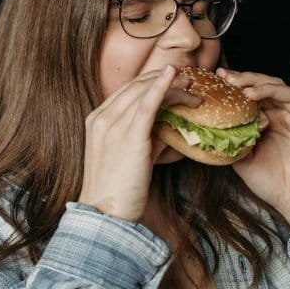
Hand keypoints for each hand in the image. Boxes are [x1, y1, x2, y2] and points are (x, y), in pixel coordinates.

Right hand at [79, 65, 201, 221]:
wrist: (105, 212)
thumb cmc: (117, 191)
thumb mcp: (129, 157)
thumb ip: (146, 139)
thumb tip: (171, 131)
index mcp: (96, 121)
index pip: (125, 91)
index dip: (150, 81)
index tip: (172, 80)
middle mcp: (101, 118)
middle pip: (135, 86)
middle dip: (163, 78)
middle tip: (189, 79)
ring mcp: (112, 125)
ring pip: (144, 92)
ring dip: (172, 85)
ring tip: (193, 87)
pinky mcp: (128, 136)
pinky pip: (146, 104)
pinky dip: (161, 87)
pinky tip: (173, 76)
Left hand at [219, 63, 289, 242]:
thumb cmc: (274, 184)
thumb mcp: (244, 161)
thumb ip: (231, 143)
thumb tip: (206, 130)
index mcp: (269, 121)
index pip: (252, 96)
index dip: (236, 86)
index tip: (218, 78)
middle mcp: (286, 116)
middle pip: (267, 89)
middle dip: (247, 81)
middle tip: (228, 78)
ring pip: (285, 93)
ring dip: (266, 87)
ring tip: (247, 88)